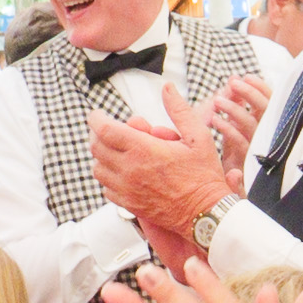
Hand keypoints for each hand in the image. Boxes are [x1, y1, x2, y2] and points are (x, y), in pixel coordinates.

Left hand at [88, 81, 233, 235]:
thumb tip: (167, 88)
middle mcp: (130, 170)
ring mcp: (127, 189)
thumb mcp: (198, 137)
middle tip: (111, 130)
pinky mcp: (129, 205)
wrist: (206, 214)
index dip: (96, 118)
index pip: (104, 129)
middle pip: (96, 147)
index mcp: (144, 150)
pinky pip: (106, 189)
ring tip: (119, 152)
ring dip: (103, 157)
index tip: (99, 115)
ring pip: (98, 169)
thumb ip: (179, 110)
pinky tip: (125, 173)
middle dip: (99, 134)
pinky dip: (109, 178)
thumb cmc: (205, 177)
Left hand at [209, 75, 269, 186]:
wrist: (229, 199)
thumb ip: (234, 111)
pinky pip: (240, 144)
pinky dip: (228, 130)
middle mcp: (265, 140)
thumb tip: (232, 82)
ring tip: (218, 101)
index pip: (271, 104)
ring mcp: (257, 152)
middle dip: (251, 94)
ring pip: (252, 126)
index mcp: (266, 130)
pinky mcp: (248, 164)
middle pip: (267, 112)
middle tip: (234, 83)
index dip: (261, 88)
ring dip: (235, 110)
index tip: (247, 76)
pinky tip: (215, 121)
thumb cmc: (232, 164)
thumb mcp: (233, 135)